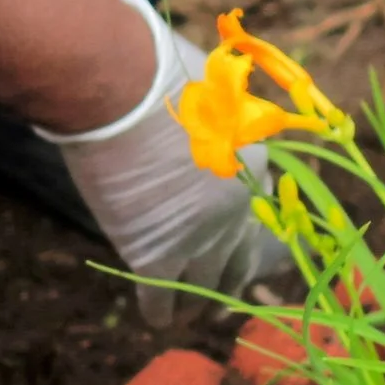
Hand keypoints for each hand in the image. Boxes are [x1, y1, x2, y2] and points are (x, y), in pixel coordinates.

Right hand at [41, 0, 288, 321]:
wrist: (118, 86)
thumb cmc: (159, 68)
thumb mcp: (210, 81)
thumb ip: (219, 106)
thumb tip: (218, 98)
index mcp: (255, 163)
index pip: (267, 211)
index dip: (253, 227)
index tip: (245, 237)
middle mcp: (236, 210)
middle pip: (241, 260)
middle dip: (231, 274)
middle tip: (221, 283)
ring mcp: (197, 237)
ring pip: (206, 287)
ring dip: (197, 299)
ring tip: (189, 307)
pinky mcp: (153, 254)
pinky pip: (161, 300)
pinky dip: (161, 312)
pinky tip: (159, 317)